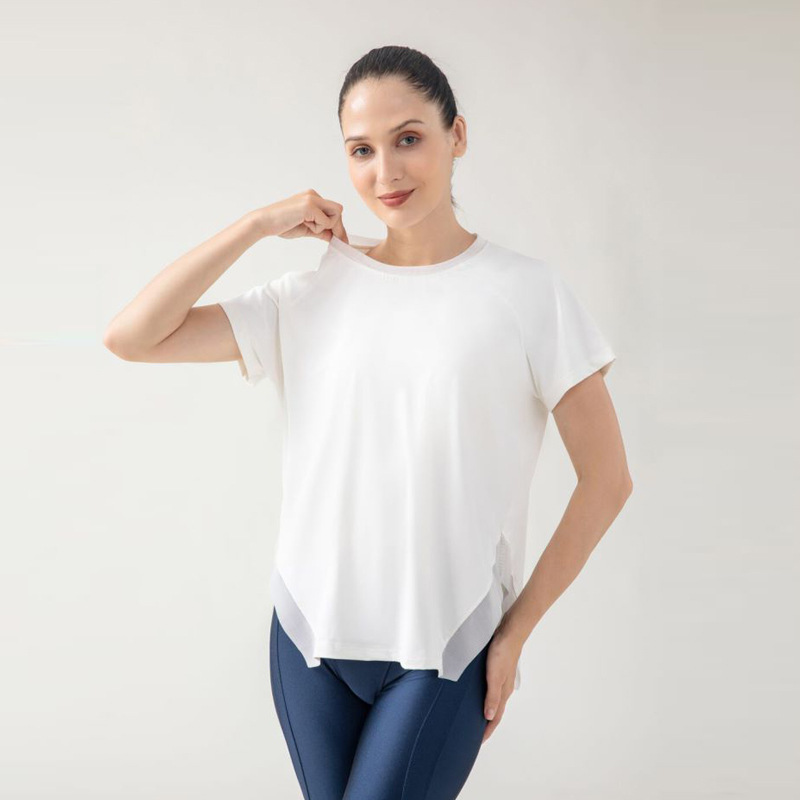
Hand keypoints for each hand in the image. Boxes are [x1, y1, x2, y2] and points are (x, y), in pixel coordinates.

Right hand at [251, 189, 348, 243]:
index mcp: (312, 197)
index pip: (333, 210)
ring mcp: (312, 199)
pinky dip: (317, 228)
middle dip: (338, 228)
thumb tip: (333, 237)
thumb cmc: (282, 225)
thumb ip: (321, 230)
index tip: (341, 239)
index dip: (338, 226)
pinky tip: (304, 224)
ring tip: (308, 226)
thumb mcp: (307, 228)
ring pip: (336, 214)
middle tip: (338, 241)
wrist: (265, 223)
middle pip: (338, 211)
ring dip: (326, 226)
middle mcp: (313, 195)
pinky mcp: (309, 206)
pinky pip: (326, 221)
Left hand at [482, 626, 521, 742]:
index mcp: (503, 692)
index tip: (479, 742)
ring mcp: (501, 678)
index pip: (495, 717)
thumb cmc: (502, 652)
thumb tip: (489, 717)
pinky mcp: (497, 669)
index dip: (487, 730)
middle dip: (486, 723)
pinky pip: (490, 688)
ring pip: (492, 699)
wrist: (510, 631)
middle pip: (494, 710)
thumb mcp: (495, 675)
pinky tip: (477, 692)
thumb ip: (492, 696)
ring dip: (485, 709)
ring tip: (474, 715)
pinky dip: (484, 695)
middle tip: (474, 732)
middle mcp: (503, 687)